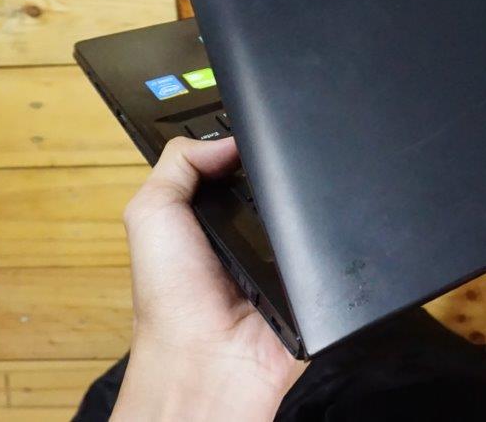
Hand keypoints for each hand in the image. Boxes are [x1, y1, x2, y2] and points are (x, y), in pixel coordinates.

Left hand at [112, 136, 305, 420]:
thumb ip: (179, 165)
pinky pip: (335, 250)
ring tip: (293, 202)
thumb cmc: (169, 302)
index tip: (258, 123)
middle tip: (281, 160)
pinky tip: (313, 235)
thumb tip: (227, 138)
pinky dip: (327, 240)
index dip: (248, 145)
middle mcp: (253, 233)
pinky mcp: (317, 282)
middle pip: (281, 182)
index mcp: (214, 215)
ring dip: (306, 205)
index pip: (240, 165)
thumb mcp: (151, 215)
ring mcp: (288, 257)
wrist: (206, 362)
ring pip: (312, 211)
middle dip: (281, 169)